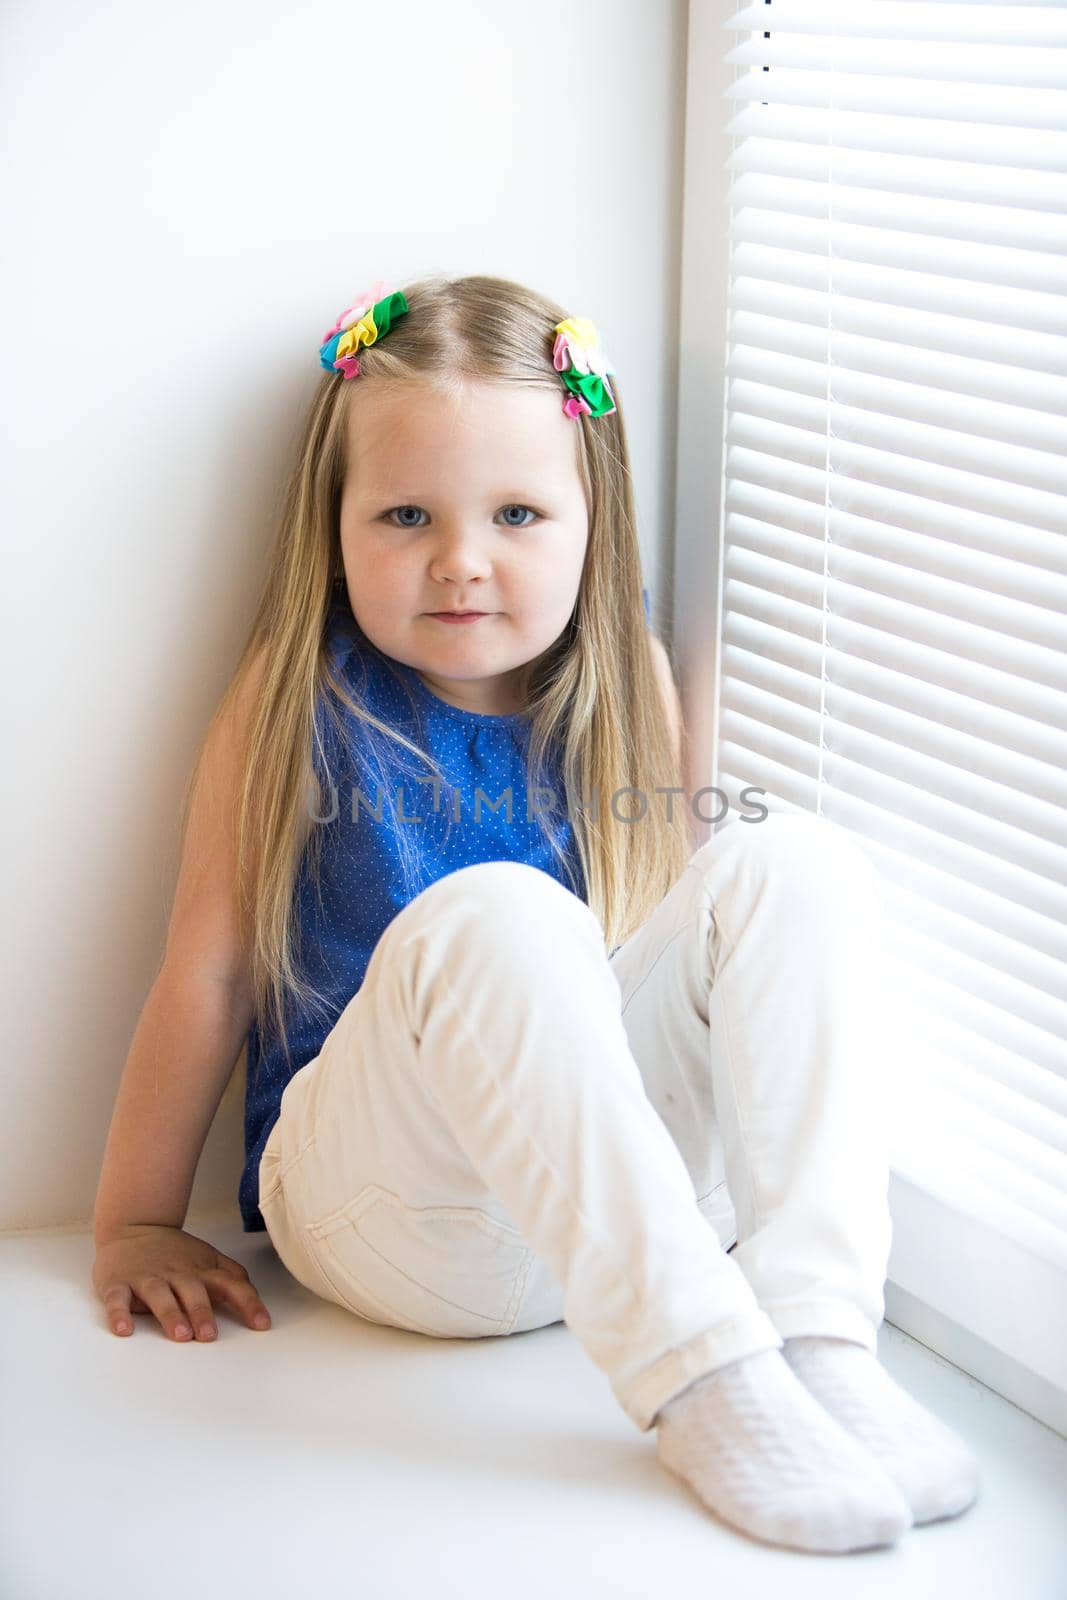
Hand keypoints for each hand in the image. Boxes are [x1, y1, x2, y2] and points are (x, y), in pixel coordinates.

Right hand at [92, 1223, 272, 1341]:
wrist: (133, 1226)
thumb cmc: (174, 1252)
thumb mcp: (207, 1258)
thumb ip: (231, 1275)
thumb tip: (254, 1296)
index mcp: (202, 1270)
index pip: (231, 1284)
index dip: (248, 1303)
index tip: (262, 1324)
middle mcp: (177, 1273)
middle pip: (193, 1292)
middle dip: (202, 1312)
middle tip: (209, 1335)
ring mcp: (147, 1277)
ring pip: (160, 1295)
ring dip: (170, 1315)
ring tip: (180, 1334)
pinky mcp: (118, 1283)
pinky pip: (117, 1299)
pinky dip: (119, 1314)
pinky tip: (124, 1329)